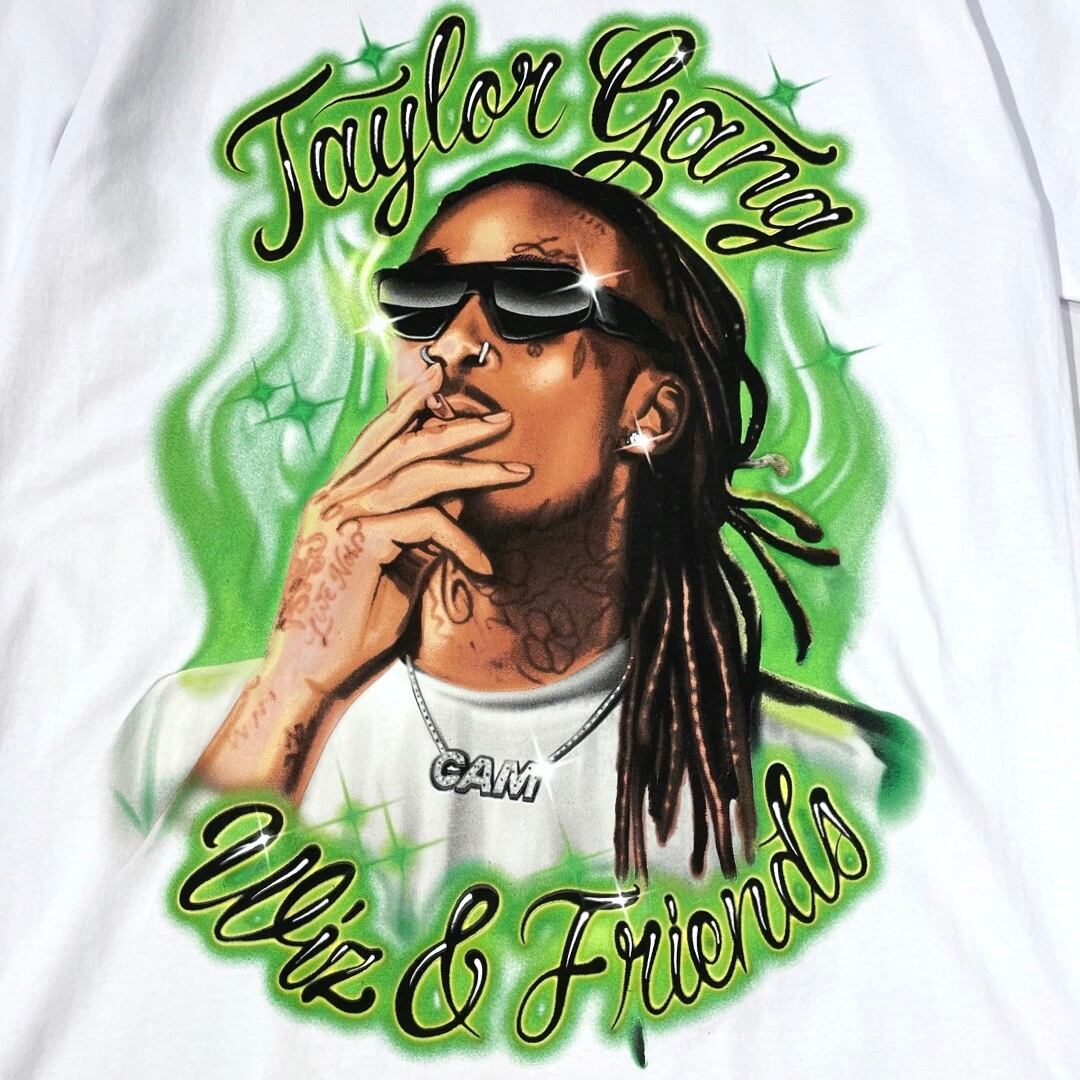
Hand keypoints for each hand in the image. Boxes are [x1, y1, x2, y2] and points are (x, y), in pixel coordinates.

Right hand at [194, 363, 530, 794]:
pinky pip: (424, 523)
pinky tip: (482, 565)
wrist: (310, 672)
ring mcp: (340, 517)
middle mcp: (333, 500)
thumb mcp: (396, 568)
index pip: (377, 440)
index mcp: (335, 501)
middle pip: (402, 444)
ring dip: (474, 469)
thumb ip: (420, 530)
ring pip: (417, 473)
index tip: (451, 394)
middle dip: (455, 427)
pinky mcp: (356, 541)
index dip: (413, 411)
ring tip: (517, 473)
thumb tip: (456, 496)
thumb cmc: (350, 628)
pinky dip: (461, 541)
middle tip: (501, 420)